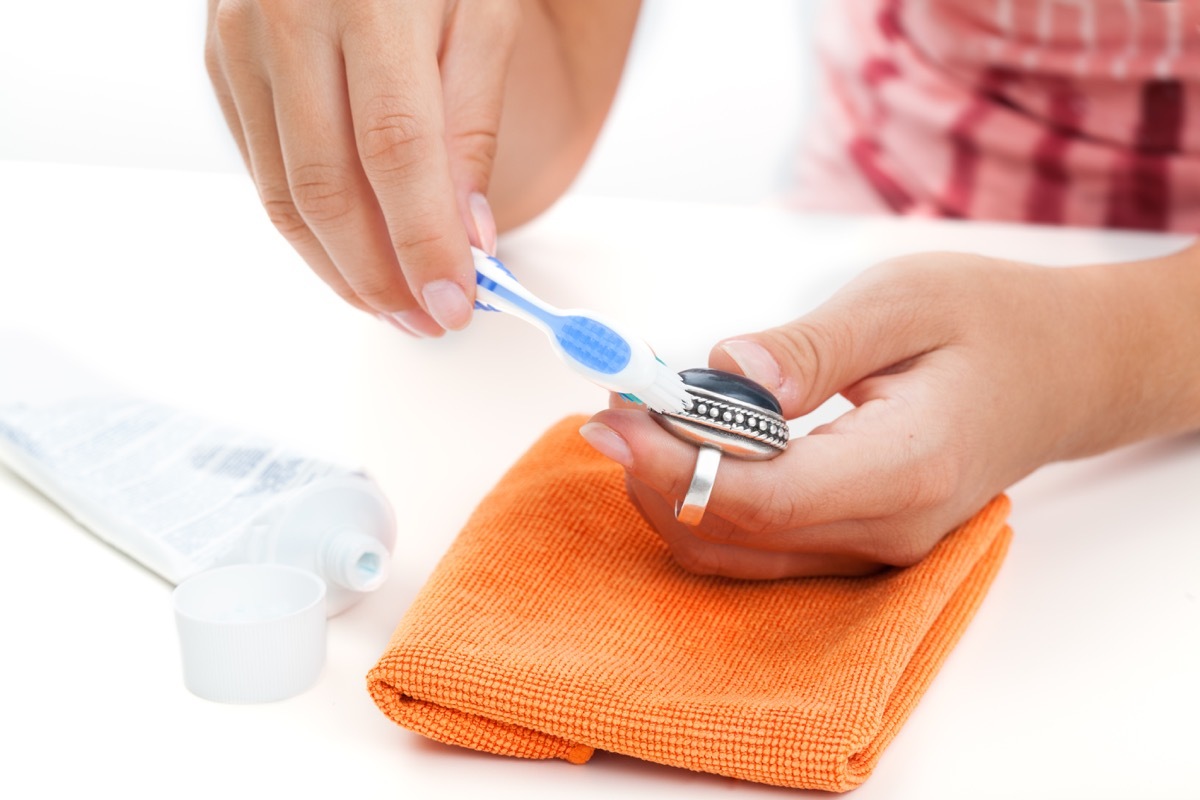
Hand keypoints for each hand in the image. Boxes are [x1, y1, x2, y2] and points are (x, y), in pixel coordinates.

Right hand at [205, 0, 518, 334]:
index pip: (395, 151)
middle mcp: (287, 17)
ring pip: (282, 194)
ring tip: (393, 305)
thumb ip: (472, 127)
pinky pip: (262, 170)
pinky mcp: (220, 64)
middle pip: (326, 188)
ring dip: (340, 268)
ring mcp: (239, 41)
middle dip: (380, 275)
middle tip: (426, 321)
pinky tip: (352, 255)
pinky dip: (309, 229)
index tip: (455, 303)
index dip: (423, 241)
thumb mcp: (481, 17)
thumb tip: (469, 239)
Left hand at [580, 249, 1199, 578]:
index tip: (614, 416)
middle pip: (739, 535)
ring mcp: (878, 550)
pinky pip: (762, 550)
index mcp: (907, 467)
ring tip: (637, 421)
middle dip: (657, 474)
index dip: (676, 462)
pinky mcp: (862, 546)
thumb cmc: (993, 323)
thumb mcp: (905, 301)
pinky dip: (708, 505)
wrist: (1063, 371)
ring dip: (673, 493)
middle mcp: (891, 531)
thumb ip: (812, 346)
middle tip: (611, 408)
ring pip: (741, 554)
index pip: (764, 496)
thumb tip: (725, 368)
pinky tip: (684, 449)